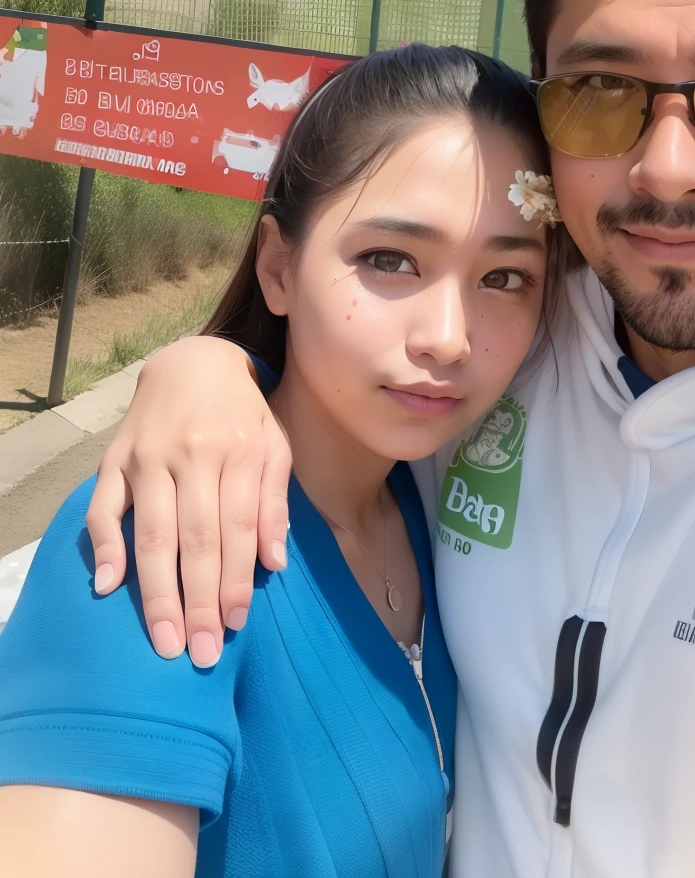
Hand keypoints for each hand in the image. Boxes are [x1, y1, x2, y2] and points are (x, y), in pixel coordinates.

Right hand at [85, 336, 291, 666]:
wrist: (194, 359)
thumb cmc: (243, 412)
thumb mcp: (274, 444)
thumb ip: (274, 501)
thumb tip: (274, 564)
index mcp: (238, 450)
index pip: (237, 526)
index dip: (235, 579)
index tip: (234, 625)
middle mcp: (192, 453)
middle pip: (194, 539)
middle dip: (198, 601)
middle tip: (199, 653)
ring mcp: (148, 456)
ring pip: (151, 533)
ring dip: (156, 592)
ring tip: (165, 640)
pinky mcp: (114, 457)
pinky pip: (103, 507)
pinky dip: (104, 547)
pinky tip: (109, 586)